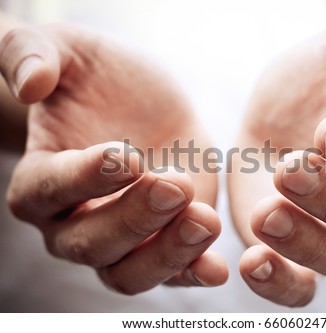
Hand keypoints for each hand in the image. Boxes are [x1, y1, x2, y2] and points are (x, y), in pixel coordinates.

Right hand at [1, 24, 227, 293]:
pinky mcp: (160, 242)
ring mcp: (118, 240)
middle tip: (176, 185)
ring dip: (167, 254)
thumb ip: (33, 53)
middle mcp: (71, 222)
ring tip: (204, 222)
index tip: (129, 156)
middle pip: (91, 243)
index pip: (50, 190)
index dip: (86, 178)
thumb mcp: (69, 50)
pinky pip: (170, 273)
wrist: (145, 103)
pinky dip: (192, 273)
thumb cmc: (101, 78)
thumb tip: (27, 84)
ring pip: (128, 272)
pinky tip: (216, 267)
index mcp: (41, 178)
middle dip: (135, 218)